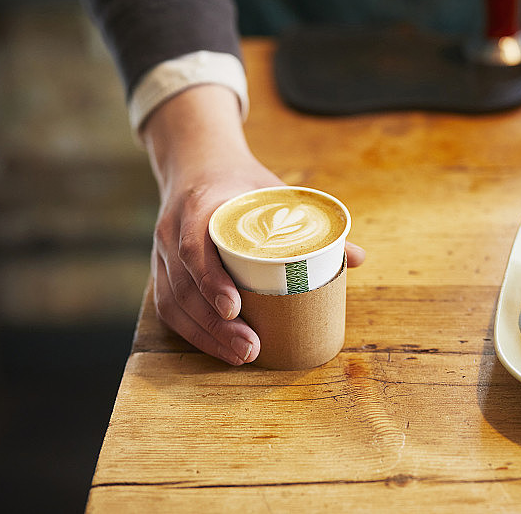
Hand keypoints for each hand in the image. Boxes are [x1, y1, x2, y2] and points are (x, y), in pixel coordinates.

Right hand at [142, 85, 363, 365]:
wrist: (197, 164)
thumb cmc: (241, 183)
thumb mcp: (273, 191)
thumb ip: (311, 223)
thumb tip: (358, 257)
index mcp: (198, 207)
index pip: (194, 248)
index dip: (210, 280)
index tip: (235, 308)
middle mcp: (171, 231)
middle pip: (184, 286)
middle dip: (215, 324)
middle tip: (250, 348)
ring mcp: (162, 253)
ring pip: (173, 303)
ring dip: (205, 336)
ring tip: (241, 356)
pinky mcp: (162, 270)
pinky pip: (169, 307)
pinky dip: (192, 332)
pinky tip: (218, 349)